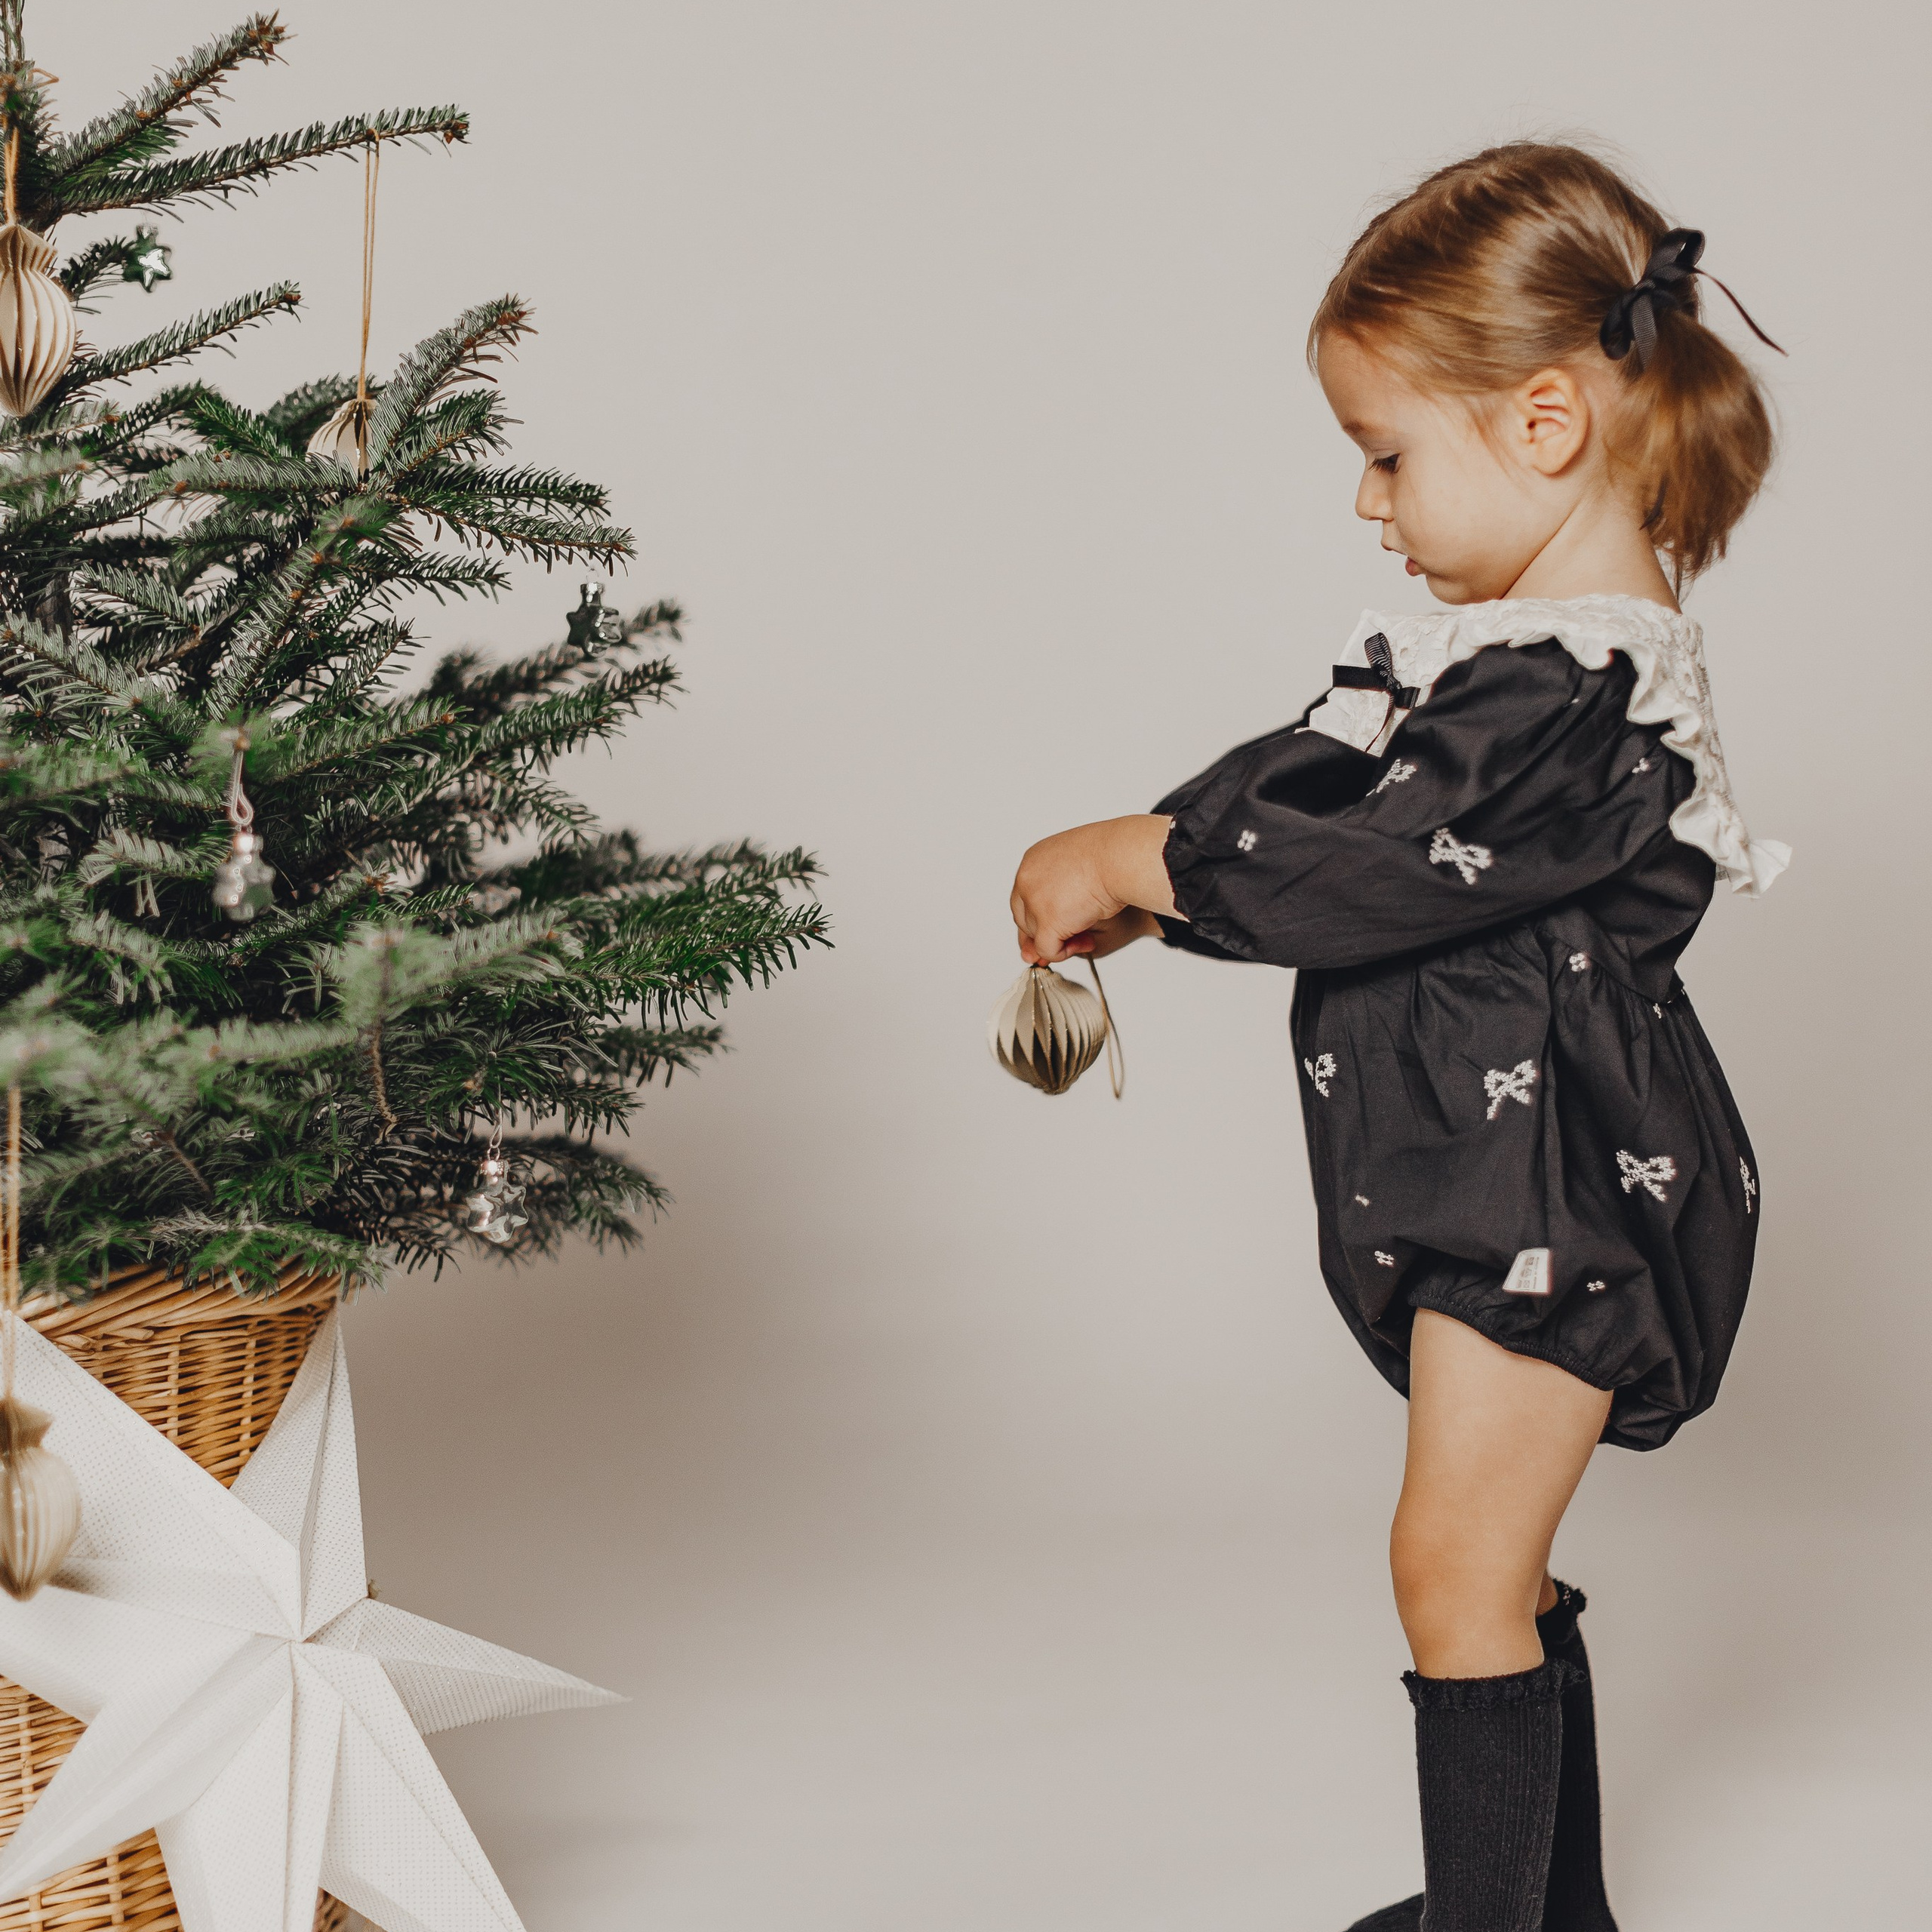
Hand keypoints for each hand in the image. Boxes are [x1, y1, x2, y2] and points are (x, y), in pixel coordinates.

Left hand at [1010, 815, 1176, 963]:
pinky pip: (1047, 949)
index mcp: (1034, 862)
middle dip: (1048, 931)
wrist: (1122, 858)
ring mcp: (1034, 902)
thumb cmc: (1112, 856)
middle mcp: (1027, 880)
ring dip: (1062, 940)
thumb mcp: (1079, 868)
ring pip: (1036, 935)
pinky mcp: (1048, 922)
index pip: (1023, 897)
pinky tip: (1086, 942)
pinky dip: (1064, 953)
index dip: (1039, 916)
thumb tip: (1053, 914)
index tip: (1057, 925)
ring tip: (1089, 934)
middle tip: (1075, 935)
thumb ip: (1061, 890)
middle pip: (1025, 918)